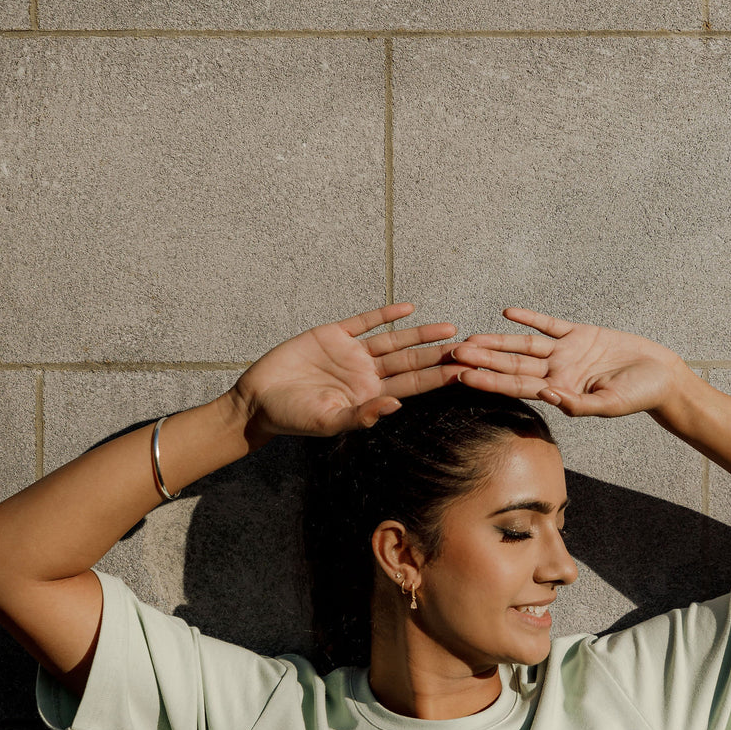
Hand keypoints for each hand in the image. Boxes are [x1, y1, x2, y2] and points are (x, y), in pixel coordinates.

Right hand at [232, 303, 462, 443]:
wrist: (260, 399)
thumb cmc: (293, 417)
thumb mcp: (327, 422)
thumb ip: (361, 416)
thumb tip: (395, 407)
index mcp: (370, 397)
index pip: (412, 386)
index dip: (438, 378)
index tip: (465, 373)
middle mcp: (367, 374)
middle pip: (410, 362)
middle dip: (439, 355)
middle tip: (470, 347)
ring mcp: (352, 354)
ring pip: (394, 341)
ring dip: (421, 334)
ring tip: (449, 329)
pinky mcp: (334, 335)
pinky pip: (364, 323)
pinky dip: (385, 314)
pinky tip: (407, 308)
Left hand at [449, 307, 691, 418]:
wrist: (661, 376)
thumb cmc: (639, 396)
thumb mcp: (610, 405)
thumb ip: (578, 404)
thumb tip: (548, 396)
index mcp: (559, 393)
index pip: (516, 388)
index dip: (489, 382)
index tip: (462, 377)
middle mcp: (557, 373)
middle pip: (512, 367)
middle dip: (482, 361)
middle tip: (451, 355)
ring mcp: (566, 353)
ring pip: (523, 346)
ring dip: (497, 341)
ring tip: (469, 338)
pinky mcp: (579, 334)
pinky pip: (549, 324)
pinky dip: (529, 317)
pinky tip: (507, 311)